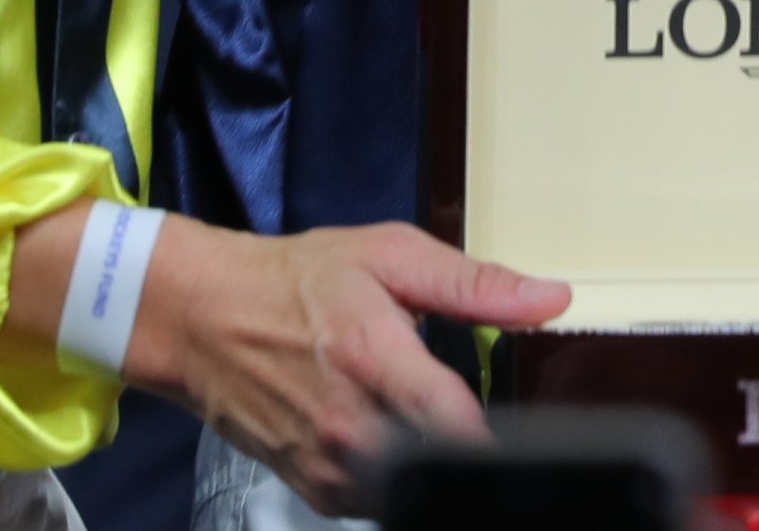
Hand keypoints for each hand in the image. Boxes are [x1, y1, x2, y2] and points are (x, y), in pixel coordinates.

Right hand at [128, 218, 569, 512]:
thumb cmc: (298, 282)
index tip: (533, 436)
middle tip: (475, 415)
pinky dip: (395, 479)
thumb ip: (474, 284)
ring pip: (409, 491)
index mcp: (375, 357)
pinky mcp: (313, 488)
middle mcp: (349, 422)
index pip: (451, 418)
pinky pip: (374, 503)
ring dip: (432, 464)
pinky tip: (392, 437)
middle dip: (467, 445)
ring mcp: (327, 463)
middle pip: (438, 466)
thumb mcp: (390, 256)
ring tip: (430, 423)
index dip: (496, 436)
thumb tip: (551, 299)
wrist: (208, 318)